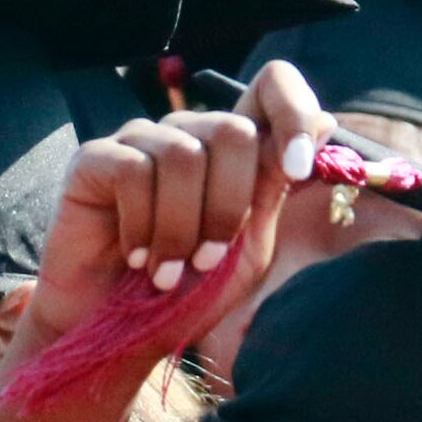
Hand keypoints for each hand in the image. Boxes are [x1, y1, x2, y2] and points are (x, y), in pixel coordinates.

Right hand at [16, 61, 334, 357]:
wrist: (119, 335)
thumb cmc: (186, 294)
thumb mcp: (246, 248)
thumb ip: (275, 188)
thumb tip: (327, 122)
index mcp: (232, 150)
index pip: (273, 86)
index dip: (293, 113)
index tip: (298, 171)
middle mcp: (188, 134)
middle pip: (233, 130)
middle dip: (228, 207)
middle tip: (206, 261)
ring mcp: (140, 141)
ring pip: (184, 156)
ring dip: (182, 228)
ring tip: (167, 272)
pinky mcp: (95, 158)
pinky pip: (133, 172)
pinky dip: (141, 227)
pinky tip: (135, 257)